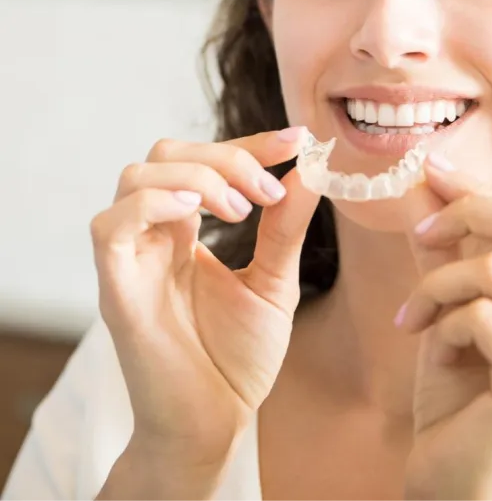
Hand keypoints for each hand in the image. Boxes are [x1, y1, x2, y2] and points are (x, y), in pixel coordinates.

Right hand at [90, 127, 320, 466]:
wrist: (217, 422)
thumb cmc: (238, 357)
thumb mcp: (275, 282)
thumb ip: (285, 227)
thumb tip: (309, 170)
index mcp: (187, 231)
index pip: (205, 160)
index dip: (249, 142)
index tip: (297, 140)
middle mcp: (154, 236)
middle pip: (167, 154)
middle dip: (226, 156)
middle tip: (267, 191)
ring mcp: (132, 259)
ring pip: (137, 176)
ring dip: (198, 177)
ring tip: (241, 210)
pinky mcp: (116, 289)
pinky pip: (111, 224)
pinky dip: (154, 203)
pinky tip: (198, 215)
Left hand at [398, 157, 491, 500]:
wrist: (458, 486)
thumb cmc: (462, 399)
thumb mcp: (456, 309)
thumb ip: (451, 250)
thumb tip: (426, 183)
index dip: (482, 190)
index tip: (433, 170)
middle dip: (469, 212)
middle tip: (422, 233)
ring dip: (438, 285)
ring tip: (415, 318)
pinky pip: (482, 314)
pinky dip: (444, 323)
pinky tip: (433, 352)